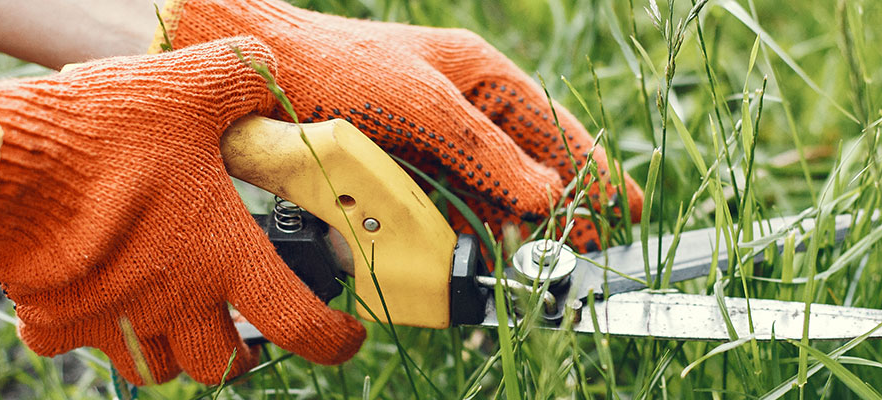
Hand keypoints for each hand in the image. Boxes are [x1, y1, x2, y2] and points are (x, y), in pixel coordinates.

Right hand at [0, 37, 362, 384]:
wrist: (0, 164)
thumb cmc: (104, 132)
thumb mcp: (190, 86)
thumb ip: (241, 80)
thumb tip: (263, 72)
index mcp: (222, 258)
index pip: (300, 325)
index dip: (332, 341)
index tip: (343, 338)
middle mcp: (172, 303)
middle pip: (220, 364)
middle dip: (238, 351)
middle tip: (242, 324)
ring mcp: (111, 319)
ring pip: (154, 368)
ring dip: (171, 348)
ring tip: (171, 311)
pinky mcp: (52, 320)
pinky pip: (72, 343)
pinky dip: (85, 329)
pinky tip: (87, 291)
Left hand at [156, 0, 643, 250]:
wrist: (256, 76)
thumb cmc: (340, 68)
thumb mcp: (421, 105)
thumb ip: (485, 152)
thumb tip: (546, 195)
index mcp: (480, 77)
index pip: (551, 129)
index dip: (591, 171)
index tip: (624, 211)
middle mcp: (461, 109)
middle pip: (526, 167)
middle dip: (559, 210)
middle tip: (587, 251)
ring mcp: (429, 141)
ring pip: (488, 193)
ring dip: (511, 227)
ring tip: (536, 262)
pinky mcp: (397, 169)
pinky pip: (445, 207)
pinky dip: (464, 232)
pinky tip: (477, 252)